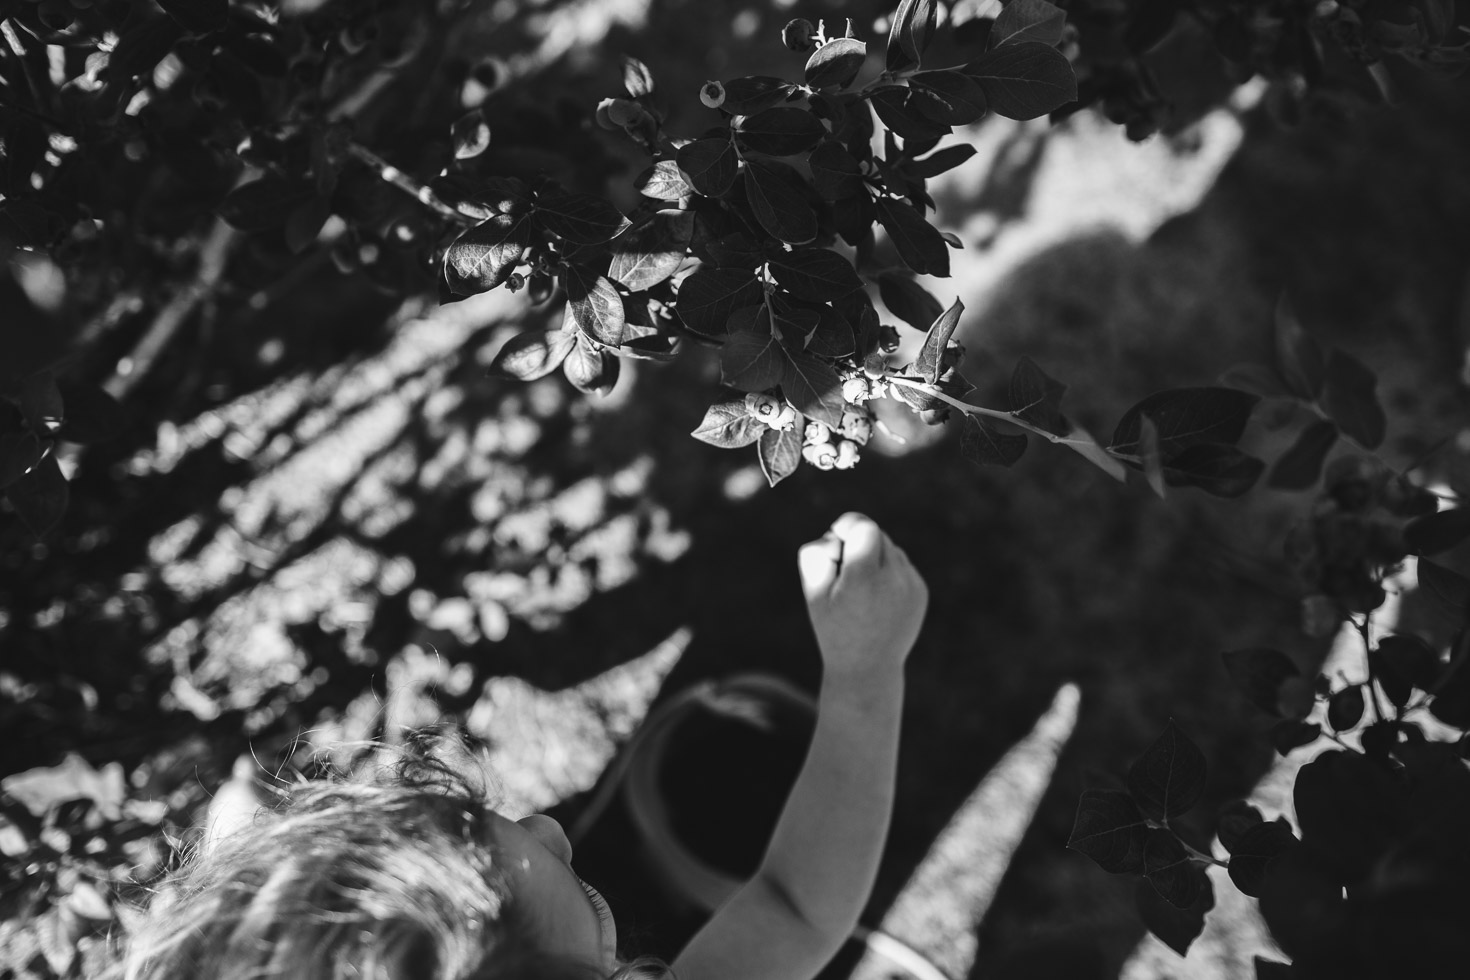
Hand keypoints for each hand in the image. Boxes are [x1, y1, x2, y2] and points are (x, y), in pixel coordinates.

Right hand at [797, 513, 927, 674]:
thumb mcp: (813, 591)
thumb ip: (818, 552)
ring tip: (861, 591)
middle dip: (857, 543)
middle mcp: (894, 580)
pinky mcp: (922, 591)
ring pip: (890, 548)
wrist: (868, 668)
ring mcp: (912, 586)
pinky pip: (901, 565)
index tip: (838, 536)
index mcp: (864, 580)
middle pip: (876, 534)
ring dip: (873, 558)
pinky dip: (887, 573)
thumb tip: (841, 533)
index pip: (864, 526)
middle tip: (843, 571)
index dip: (848, 525)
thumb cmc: (833, 627)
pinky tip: (877, 599)